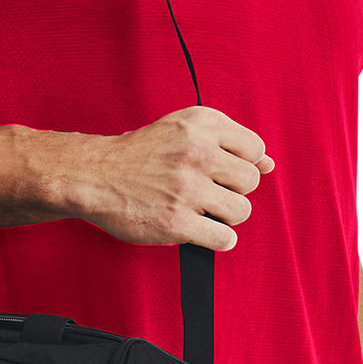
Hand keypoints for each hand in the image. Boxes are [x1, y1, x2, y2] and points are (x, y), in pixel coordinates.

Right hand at [81, 105, 274, 251]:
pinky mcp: (178, 221)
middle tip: (208, 191)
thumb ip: (227, 143)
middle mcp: (197, 152)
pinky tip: (198, 228)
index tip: (221, 170)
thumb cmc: (138, 155)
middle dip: (233, 190)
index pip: (255, 148)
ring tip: (199, 209)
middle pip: (252, 181)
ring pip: (241, 211)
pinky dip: (216, 239)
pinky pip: (224, 238)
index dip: (241, 164)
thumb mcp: (182, 131)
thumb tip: (269, 163)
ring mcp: (187, 188)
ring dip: (224, 216)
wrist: (93, 175)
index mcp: (200, 124)